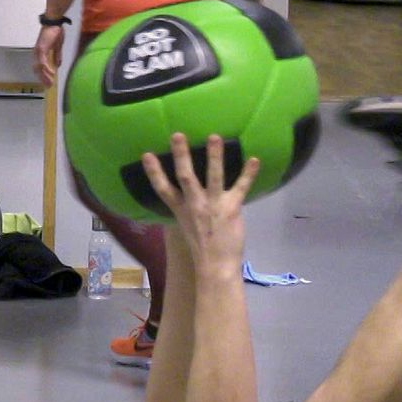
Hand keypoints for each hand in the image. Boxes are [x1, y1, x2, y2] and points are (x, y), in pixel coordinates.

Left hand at [33, 25, 64, 87]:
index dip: (43, 75)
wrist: (54, 22)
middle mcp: (37, 52)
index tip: (49, 83)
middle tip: (49, 86)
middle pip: (38, 69)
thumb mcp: (58, 47)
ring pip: (39, 67)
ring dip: (45, 76)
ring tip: (50, 83)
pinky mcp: (42, 48)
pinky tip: (52, 73)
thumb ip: (57, 56)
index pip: (40, 66)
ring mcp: (38, 50)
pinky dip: (47, 68)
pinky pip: (43, 61)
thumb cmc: (55, 31)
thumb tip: (57, 65)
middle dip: (43, 79)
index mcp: (41, 52)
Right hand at [142, 133, 259, 272]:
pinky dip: (248, 173)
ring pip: (213, 176)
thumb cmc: (203, 249)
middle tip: (177, 134)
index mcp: (181, 210)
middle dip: (181, 155)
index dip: (154, 172)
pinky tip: (255, 159)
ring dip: (215, 156)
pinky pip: (241, 187)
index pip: (163, 189)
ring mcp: (214, 205)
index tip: (146, 154)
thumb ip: (186, 210)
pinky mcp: (232, 208)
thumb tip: (187, 198)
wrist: (216, 267)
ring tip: (215, 137)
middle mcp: (195, 204)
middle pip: (185, 176)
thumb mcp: (188, 227)